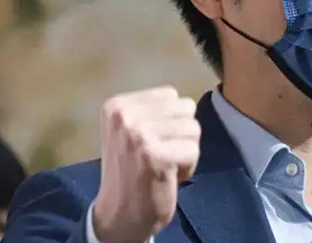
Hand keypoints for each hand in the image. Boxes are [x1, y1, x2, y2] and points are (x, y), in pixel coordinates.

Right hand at [92, 87, 200, 242]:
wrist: (119, 216)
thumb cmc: (130, 171)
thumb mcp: (131, 131)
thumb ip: (153, 111)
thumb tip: (187, 103)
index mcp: (117, 105)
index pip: (170, 94)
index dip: (170, 120)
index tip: (151, 143)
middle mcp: (124, 115)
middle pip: (185, 108)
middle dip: (181, 134)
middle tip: (160, 155)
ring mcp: (138, 135)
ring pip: (193, 128)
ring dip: (185, 150)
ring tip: (164, 165)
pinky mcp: (155, 156)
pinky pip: (194, 150)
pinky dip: (188, 167)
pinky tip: (167, 177)